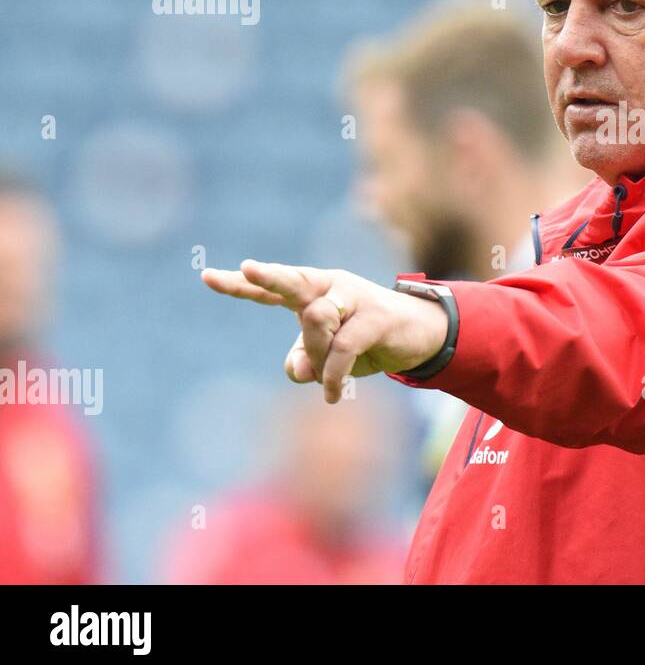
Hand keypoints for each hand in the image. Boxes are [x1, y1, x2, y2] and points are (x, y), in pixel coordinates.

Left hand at [200, 259, 448, 402]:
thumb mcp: (328, 357)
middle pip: (294, 279)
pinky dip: (333, 374)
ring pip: (317, 319)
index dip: (239, 285)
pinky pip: (343, 346)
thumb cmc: (366, 340)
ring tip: (327, 378)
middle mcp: (330, 286)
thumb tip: (299, 369)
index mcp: (312, 292)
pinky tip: (331, 395)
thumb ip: (304, 361)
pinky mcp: (376, 315)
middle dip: (270, 276)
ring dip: (316, 353)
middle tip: (248, 269)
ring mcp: (354, 297)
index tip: (206, 277)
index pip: (271, 289)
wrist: (419, 335)